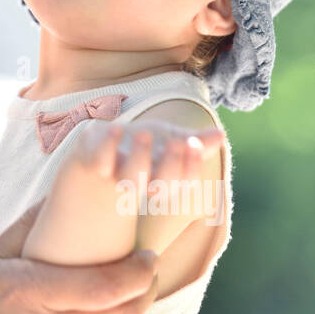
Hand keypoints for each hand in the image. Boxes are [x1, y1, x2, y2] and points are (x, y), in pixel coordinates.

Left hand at [67, 121, 222, 253]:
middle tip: (179, 141)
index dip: (191, 167)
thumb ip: (194, 142)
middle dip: (171, 164)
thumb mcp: (167, 142)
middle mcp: (141, 182)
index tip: (196, 144)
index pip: (182, 182)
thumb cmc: (139, 151)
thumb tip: (221, 135)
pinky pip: (100, 160)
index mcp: (162, 180)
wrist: (94, 160)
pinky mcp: (93, 163)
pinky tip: (116, 127)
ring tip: (144, 132)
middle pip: (160, 185)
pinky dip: (107, 145)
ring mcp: (116, 175)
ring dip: (139, 156)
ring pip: (131, 178)